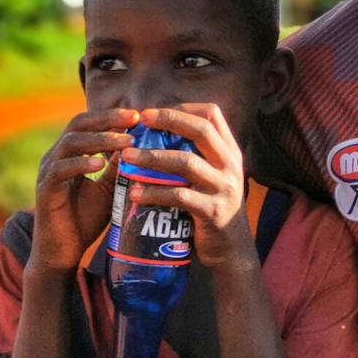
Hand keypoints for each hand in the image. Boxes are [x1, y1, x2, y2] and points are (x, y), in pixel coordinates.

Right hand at [27, 108, 139, 275]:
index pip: (88, 123)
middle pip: (78, 124)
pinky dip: (80, 163)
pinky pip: (60, 170)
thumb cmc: (85, 219)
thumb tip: (141, 144)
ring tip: (125, 141)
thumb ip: (119, 167)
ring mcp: (47, 172)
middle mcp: (55, 157)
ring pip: (70, 143)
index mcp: (69, 153)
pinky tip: (100, 163)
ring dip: (100, 139)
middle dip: (107, 119)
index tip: (139, 114)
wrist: (63, 252)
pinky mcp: (45, 191)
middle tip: (134, 117)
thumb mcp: (108, 188)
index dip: (112, 116)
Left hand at [123, 104, 254, 269]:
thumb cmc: (212, 207)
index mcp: (229, 151)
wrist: (231, 249)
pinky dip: (154, 193)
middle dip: (170, 120)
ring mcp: (224, 188)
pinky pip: (180, 197)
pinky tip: (134, 193)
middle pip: (202, 131)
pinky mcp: (212, 212)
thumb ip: (195, 156)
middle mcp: (230, 165)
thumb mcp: (212, 176)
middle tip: (141, 120)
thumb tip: (155, 134)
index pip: (213, 115)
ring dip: (153, 157)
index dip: (184, 108)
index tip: (155, 112)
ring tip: (127, 157)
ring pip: (187, 163)